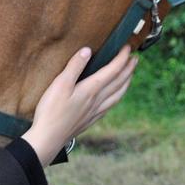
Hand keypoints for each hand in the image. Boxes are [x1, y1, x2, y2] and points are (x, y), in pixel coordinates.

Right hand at [22, 45, 135, 165]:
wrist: (49, 137)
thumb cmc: (51, 110)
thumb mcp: (60, 84)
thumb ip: (74, 66)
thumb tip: (88, 50)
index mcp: (91, 89)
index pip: (113, 70)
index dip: (122, 57)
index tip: (127, 47)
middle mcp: (97, 100)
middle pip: (119, 82)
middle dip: (128, 69)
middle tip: (135, 58)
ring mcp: (95, 111)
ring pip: (117, 95)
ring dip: (126, 83)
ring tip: (130, 75)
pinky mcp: (90, 119)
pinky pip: (110, 106)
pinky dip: (117, 97)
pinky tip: (115, 97)